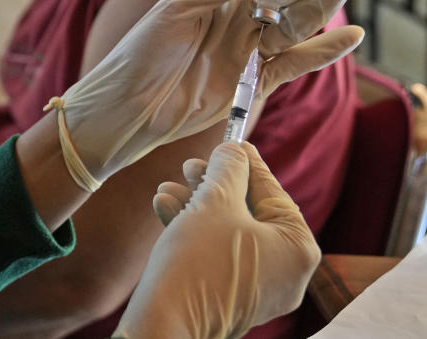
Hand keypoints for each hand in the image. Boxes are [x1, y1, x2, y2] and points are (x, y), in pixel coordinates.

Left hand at [46, 0, 362, 185]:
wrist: (129, 106)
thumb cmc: (141, 52)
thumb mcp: (175, 12)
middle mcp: (236, 20)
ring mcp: (248, 50)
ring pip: (292, 26)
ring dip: (318, 9)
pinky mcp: (255, 82)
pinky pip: (295, 64)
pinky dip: (322, 53)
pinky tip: (352, 38)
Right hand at [115, 142, 320, 338]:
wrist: (165, 323)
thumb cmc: (197, 260)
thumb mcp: (215, 202)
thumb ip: (229, 168)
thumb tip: (233, 150)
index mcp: (298, 249)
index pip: (273, 191)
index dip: (246, 162)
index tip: (230, 141)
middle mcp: (286, 272)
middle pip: (249, 211)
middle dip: (213, 184)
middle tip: (190, 165)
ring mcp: (259, 288)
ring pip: (228, 231)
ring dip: (196, 204)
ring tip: (167, 188)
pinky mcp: (230, 297)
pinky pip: (217, 252)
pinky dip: (194, 229)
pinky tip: (164, 209)